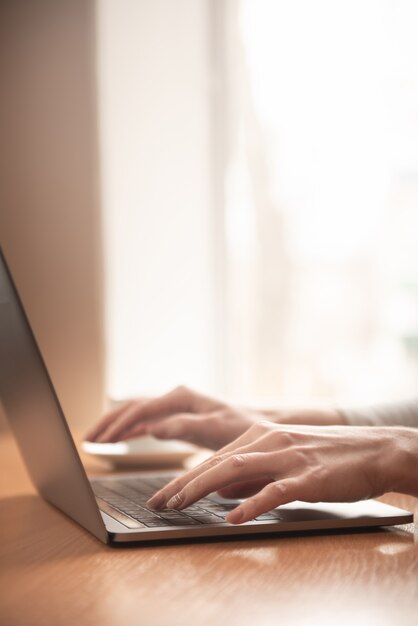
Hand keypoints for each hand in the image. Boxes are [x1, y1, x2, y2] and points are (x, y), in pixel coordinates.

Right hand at [85, 386, 261, 448]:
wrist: (260, 423)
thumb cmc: (243, 425)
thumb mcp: (217, 428)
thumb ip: (186, 426)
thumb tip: (153, 429)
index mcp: (182, 397)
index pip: (142, 409)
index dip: (119, 424)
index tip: (102, 440)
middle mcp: (175, 398)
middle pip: (132, 407)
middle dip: (108, 422)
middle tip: (86, 439)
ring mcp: (175, 407)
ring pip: (136, 413)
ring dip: (114, 425)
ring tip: (92, 439)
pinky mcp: (178, 418)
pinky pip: (146, 421)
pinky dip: (129, 430)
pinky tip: (117, 439)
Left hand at [147, 421, 417, 522]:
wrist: (374, 450)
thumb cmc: (328, 458)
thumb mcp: (283, 461)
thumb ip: (251, 475)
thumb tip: (219, 492)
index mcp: (261, 435)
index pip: (214, 458)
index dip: (184, 478)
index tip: (163, 496)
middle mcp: (269, 441)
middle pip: (217, 462)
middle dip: (182, 484)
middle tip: (158, 504)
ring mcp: (288, 457)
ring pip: (236, 469)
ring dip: (202, 488)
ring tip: (179, 506)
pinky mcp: (307, 476)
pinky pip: (274, 490)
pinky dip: (251, 503)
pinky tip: (233, 517)